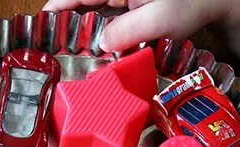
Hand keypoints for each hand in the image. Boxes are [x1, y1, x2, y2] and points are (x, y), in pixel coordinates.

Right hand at [41, 0, 232, 51]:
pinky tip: (97, 49)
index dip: (60, 5)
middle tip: (52, 42)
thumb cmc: (195, 2)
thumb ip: (127, 30)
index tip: (43, 19)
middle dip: (69, 21)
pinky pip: (113, 20)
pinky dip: (104, 34)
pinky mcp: (136, 9)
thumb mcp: (160, 18)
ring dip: (86, 32)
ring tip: (69, 50)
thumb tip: (102, 44)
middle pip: (86, 2)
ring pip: (98, 12)